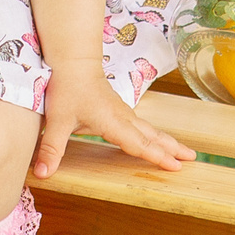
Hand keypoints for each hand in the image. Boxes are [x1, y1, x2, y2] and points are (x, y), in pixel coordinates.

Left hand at [32, 62, 194, 177]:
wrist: (72, 60)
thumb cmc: (67, 87)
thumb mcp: (56, 120)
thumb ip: (51, 148)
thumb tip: (42, 174)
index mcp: (112, 122)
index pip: (139, 143)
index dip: (157, 156)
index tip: (176, 167)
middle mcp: (122, 117)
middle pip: (151, 135)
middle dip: (171, 148)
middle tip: (192, 158)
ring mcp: (122, 111)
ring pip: (149, 128)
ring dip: (166, 140)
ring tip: (184, 151)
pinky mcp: (118, 107)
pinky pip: (141, 124)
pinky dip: (154, 133)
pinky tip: (155, 138)